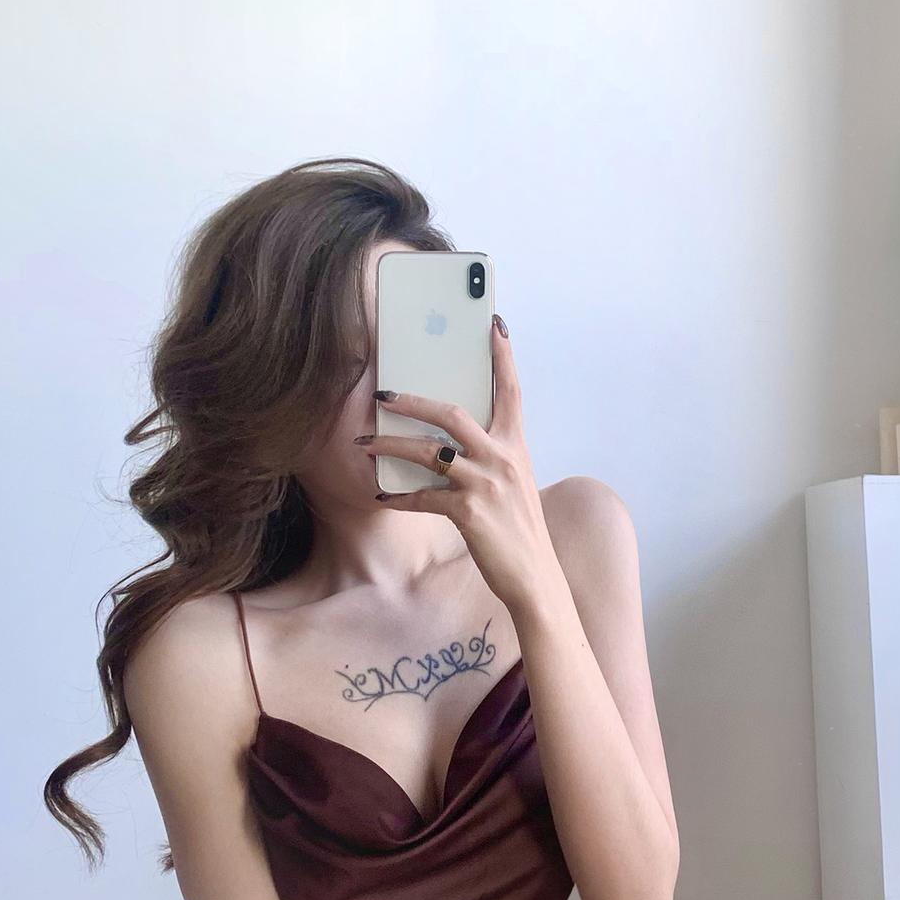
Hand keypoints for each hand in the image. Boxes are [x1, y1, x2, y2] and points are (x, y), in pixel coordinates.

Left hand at [357, 314, 557, 612]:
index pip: (510, 390)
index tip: (493, 323)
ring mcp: (485, 484)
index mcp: (516, 446)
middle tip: (383, 393)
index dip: (502, 356)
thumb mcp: (513, 484)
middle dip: (413, 401)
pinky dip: (397, 496)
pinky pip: (422, 496)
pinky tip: (380, 495)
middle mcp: (502, 458)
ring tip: (364, 443)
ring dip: (390, 445)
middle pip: (452, 413)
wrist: (535, 576)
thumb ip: (489, 458)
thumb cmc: (519, 530)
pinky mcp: (468, 512)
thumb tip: (447, 444)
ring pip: (428, 452)